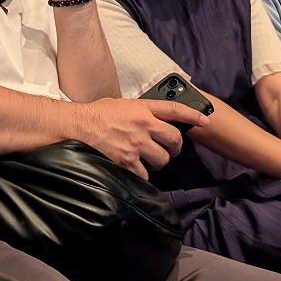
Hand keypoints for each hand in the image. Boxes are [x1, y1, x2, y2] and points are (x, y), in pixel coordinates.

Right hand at [76, 97, 209, 178]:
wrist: (75, 126)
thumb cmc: (95, 114)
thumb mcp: (121, 104)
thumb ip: (140, 111)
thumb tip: (151, 120)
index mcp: (143, 108)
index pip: (175, 110)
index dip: (193, 115)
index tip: (205, 120)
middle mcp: (144, 125)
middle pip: (174, 140)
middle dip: (174, 148)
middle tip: (168, 150)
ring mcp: (137, 144)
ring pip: (162, 159)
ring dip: (157, 162)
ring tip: (147, 160)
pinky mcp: (127, 162)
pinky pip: (145, 175)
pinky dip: (142, 175)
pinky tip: (134, 170)